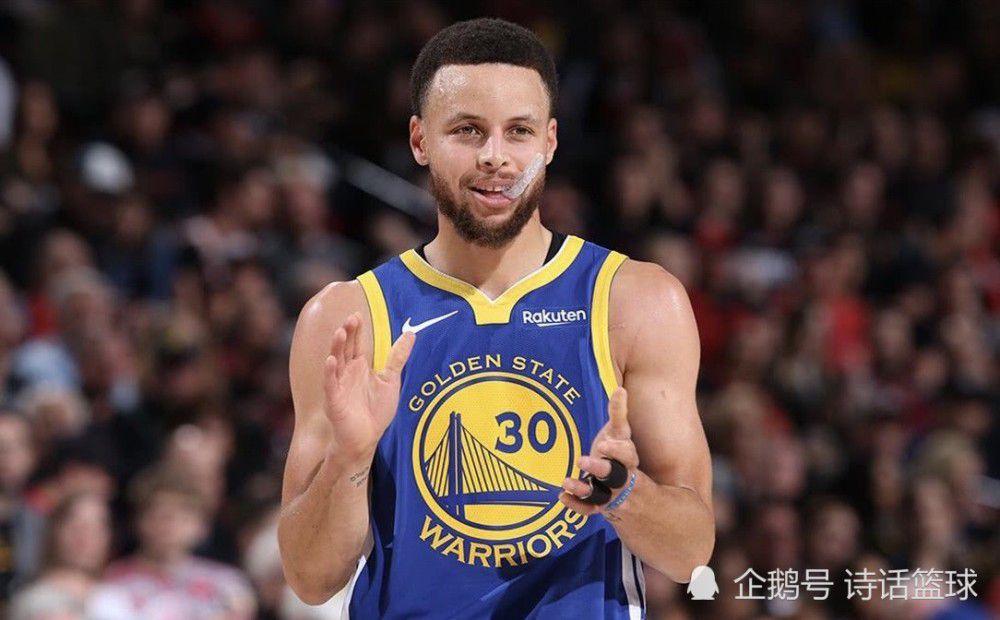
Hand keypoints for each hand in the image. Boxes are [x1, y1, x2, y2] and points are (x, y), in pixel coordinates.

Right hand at [324, 312, 414, 465]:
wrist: (366, 438)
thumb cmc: (376, 411)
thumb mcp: (391, 380)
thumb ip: (398, 357)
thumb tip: (411, 333)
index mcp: (359, 367)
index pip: (356, 343)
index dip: (356, 329)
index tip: (358, 314)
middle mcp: (347, 373)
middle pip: (346, 348)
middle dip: (348, 333)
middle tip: (351, 318)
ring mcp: (339, 386)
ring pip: (336, 362)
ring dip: (337, 347)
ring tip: (341, 332)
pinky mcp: (334, 401)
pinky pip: (330, 384)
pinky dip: (330, 372)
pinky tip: (331, 361)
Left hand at [559, 387, 639, 514]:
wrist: (633, 492)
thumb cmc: (620, 454)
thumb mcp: (621, 434)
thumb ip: (618, 414)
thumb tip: (619, 389)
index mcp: (628, 459)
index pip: (627, 455)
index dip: (617, 451)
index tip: (604, 444)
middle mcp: (622, 477)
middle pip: (616, 476)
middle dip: (601, 468)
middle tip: (582, 460)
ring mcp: (611, 494)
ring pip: (601, 495)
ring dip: (584, 489)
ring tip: (566, 481)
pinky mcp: (600, 506)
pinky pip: (589, 510)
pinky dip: (576, 504)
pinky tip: (562, 496)